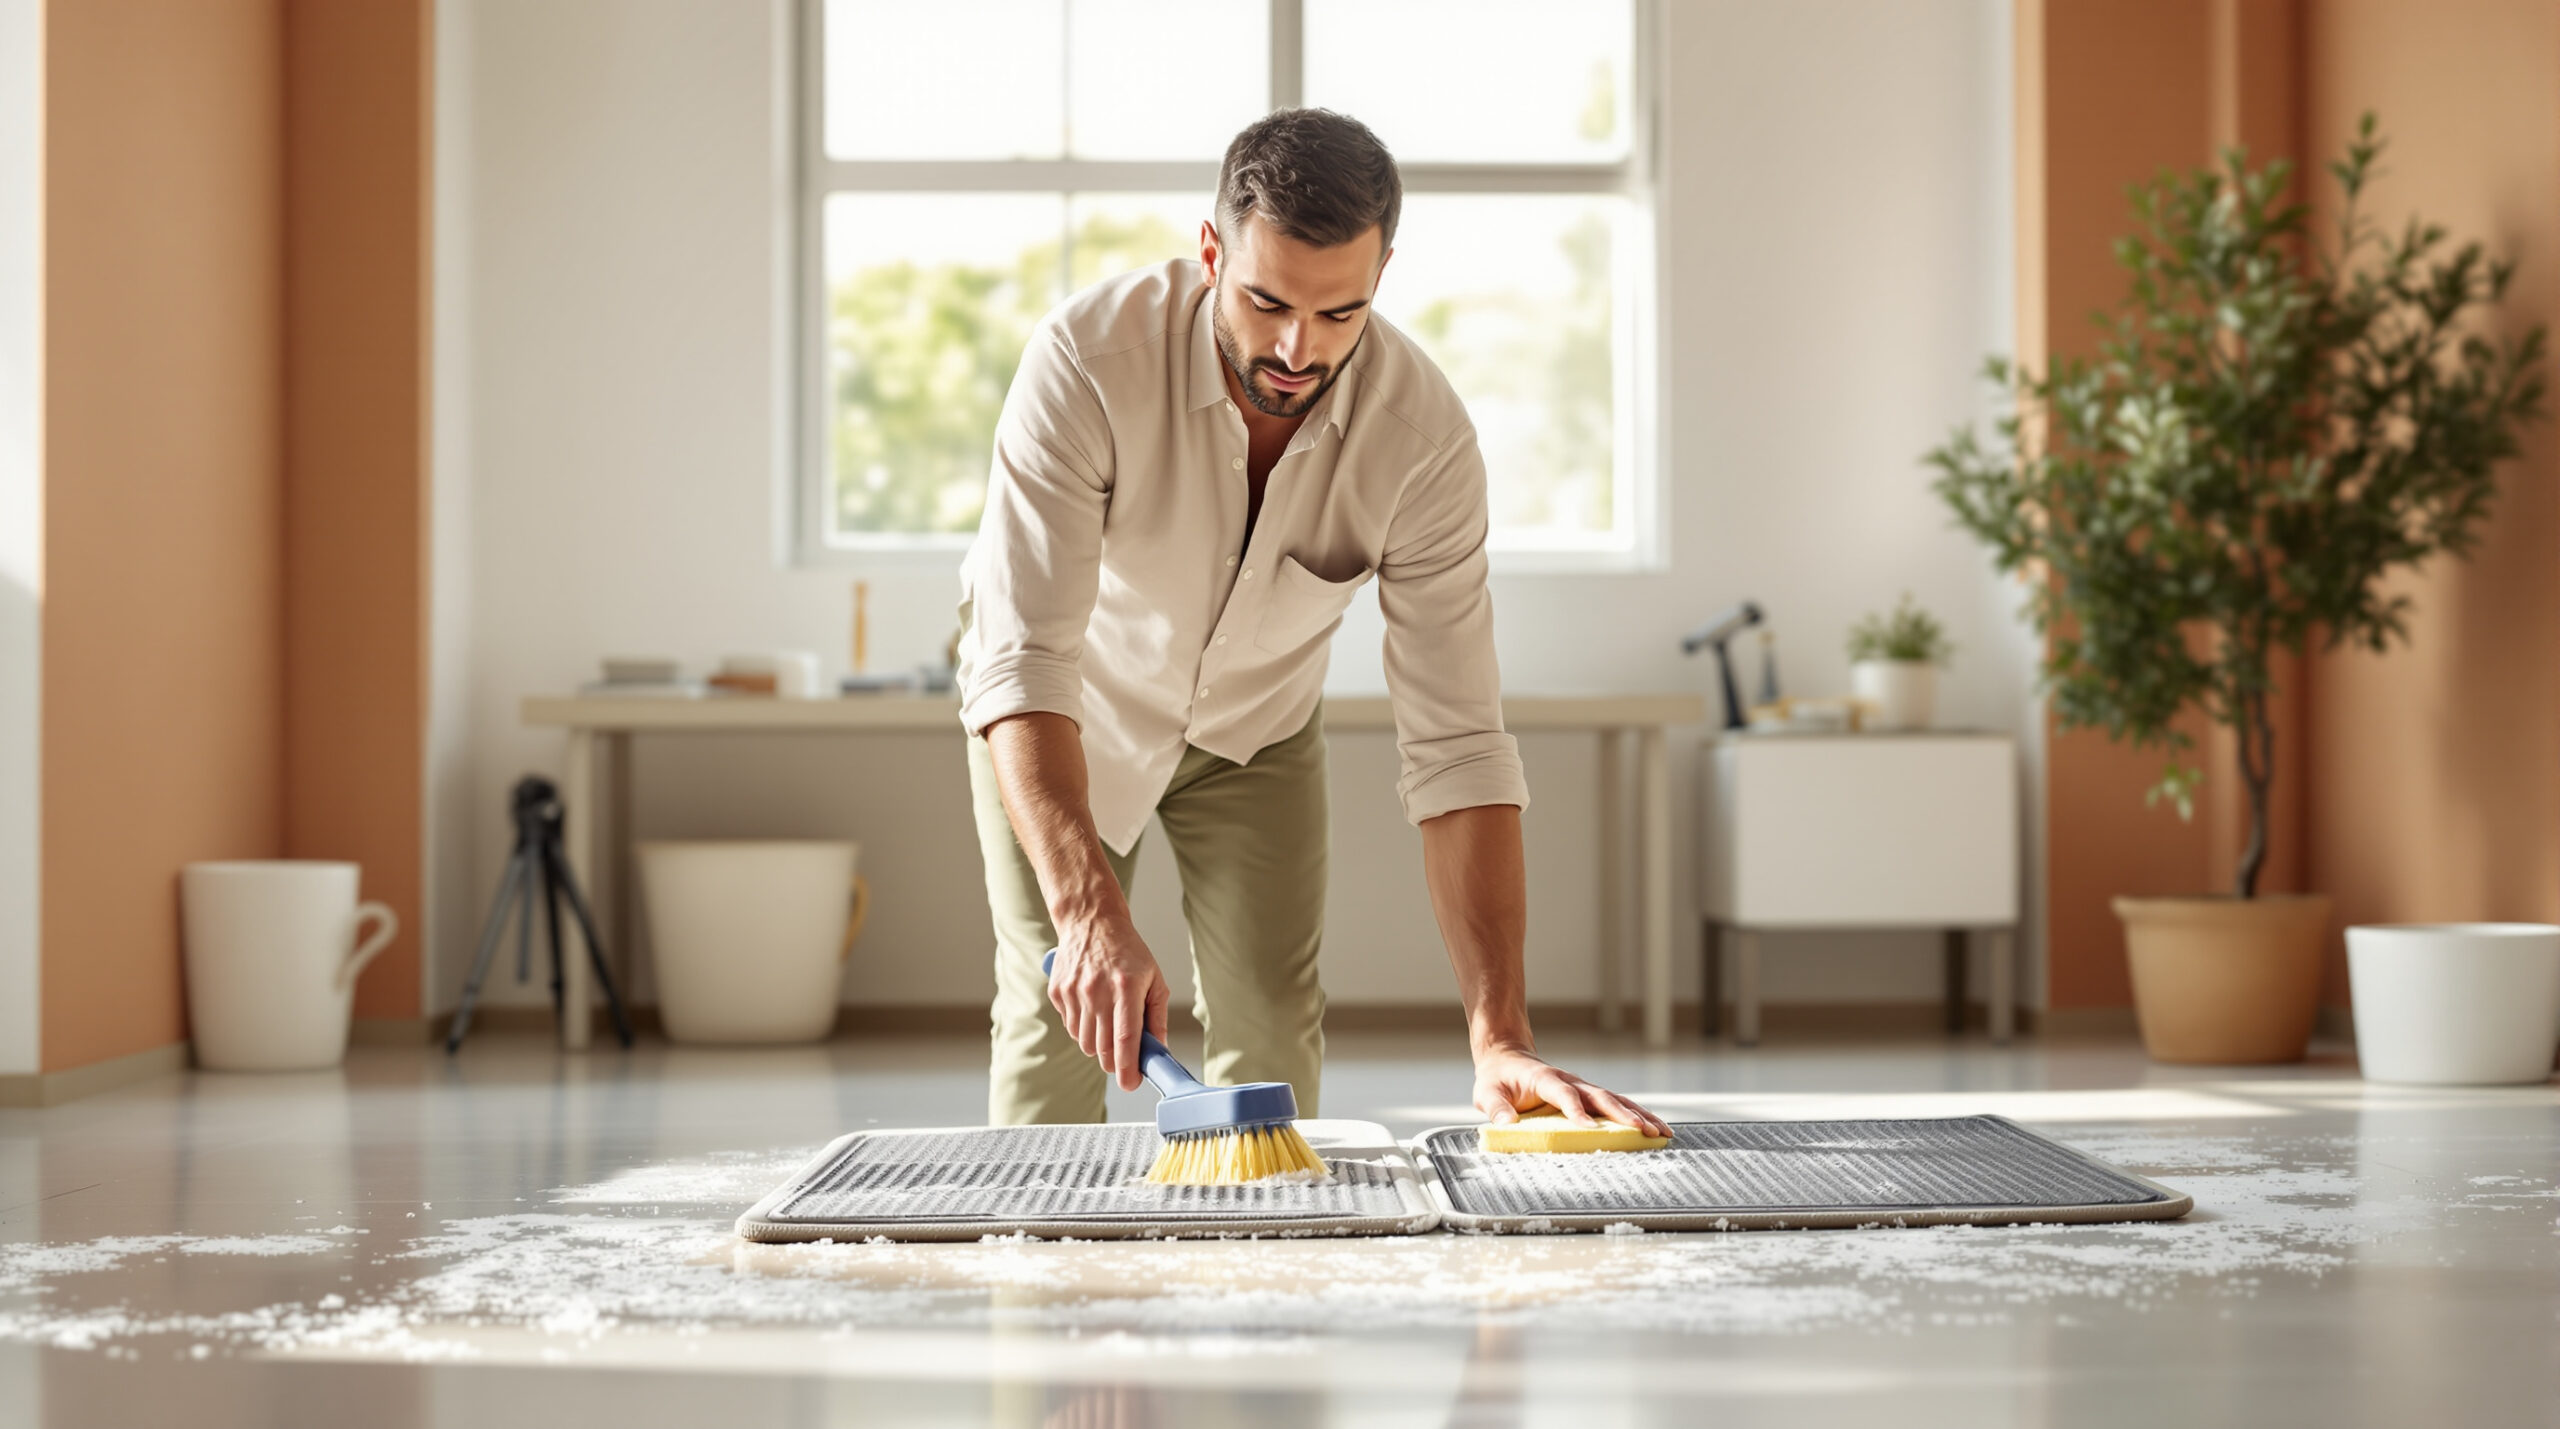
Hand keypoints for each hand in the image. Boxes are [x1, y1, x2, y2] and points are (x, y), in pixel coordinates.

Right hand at [1047, 921, 1169, 1091]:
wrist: (1091, 922)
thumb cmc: (1128, 951)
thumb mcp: (1154, 979)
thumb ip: (1157, 1017)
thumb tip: (1158, 1049)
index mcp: (1126, 987)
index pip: (1125, 1039)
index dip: (1128, 1067)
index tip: (1132, 1084)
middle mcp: (1098, 990)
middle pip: (1103, 1048)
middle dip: (1114, 1063)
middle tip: (1123, 1059)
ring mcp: (1074, 992)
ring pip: (1086, 1043)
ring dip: (1098, 1045)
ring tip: (1108, 1022)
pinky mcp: (1058, 992)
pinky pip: (1071, 1028)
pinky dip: (1083, 1029)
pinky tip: (1092, 1009)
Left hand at [1470, 1043, 1668, 1135]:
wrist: (1507, 1058)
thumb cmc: (1497, 1078)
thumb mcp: (1487, 1093)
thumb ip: (1496, 1108)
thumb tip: (1506, 1123)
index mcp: (1545, 1079)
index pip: (1564, 1094)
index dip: (1576, 1110)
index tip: (1589, 1127)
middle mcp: (1570, 1081)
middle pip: (1601, 1097)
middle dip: (1623, 1114)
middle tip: (1644, 1130)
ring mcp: (1582, 1087)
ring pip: (1616, 1100)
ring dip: (1640, 1115)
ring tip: (1662, 1132)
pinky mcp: (1589, 1096)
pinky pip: (1616, 1105)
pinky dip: (1637, 1115)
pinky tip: (1656, 1127)